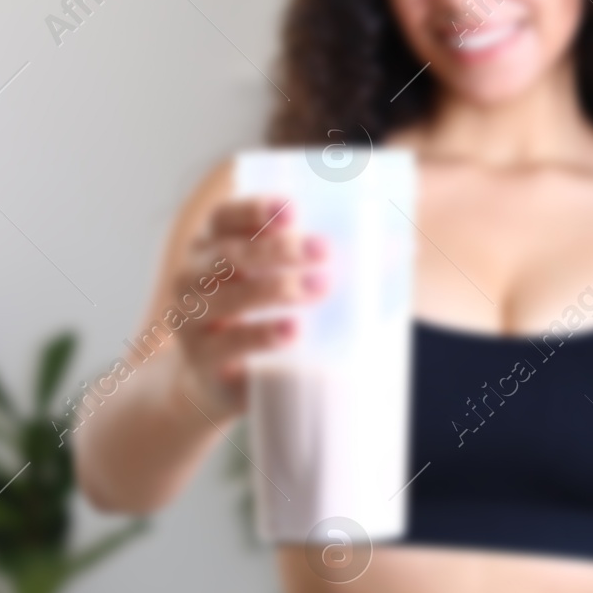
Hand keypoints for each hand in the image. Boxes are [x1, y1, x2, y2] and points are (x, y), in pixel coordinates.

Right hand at [169, 196, 328, 416]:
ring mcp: (192, 320)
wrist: (210, 383)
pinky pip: (230, 345)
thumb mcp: (276, 284)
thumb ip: (322, 263)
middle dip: (278, 249)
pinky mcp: (203, 361)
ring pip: (228, 298)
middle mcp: (191, 278)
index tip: (293, 209)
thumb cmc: (254, 319)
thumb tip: (400, 249)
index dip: (254, 209)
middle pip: (229, 255)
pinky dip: (263, 336)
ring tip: (320, 287)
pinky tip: (293, 331)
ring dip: (276, 289)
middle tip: (323, 249)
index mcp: (210, 247)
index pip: (223, 217)